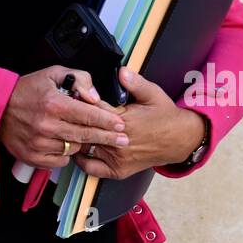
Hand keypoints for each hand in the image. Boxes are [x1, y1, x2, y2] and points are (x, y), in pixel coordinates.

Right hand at [0, 66, 130, 168]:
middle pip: (86, 136)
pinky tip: (65, 144)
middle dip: (108, 138)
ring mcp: (39, 143)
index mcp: (54, 104)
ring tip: (86, 136)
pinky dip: (66, 154)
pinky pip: (60, 161)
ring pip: (74, 149)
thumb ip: (79, 79)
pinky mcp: (33, 156)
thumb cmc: (27, 89)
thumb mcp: (53, 74)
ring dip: (83, 144)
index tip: (121, 125)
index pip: (89, 115)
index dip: (108, 121)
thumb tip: (95, 97)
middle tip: (124, 140)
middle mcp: (47, 125)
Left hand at [71, 67, 205, 178]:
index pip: (93, 110)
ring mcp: (118, 158)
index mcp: (124, 120)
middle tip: (63, 113)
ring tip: (65, 129)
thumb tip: (121, 71)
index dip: (82, 102)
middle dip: (74, 120)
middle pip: (86, 129)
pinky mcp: (118, 171)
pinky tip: (76, 149)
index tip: (73, 97)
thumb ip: (135, 82)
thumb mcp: (152, 93)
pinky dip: (81, 160)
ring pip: (86, 148)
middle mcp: (118, 142)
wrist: (180, 140)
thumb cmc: (164, 115)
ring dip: (75, 138)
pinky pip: (92, 168)